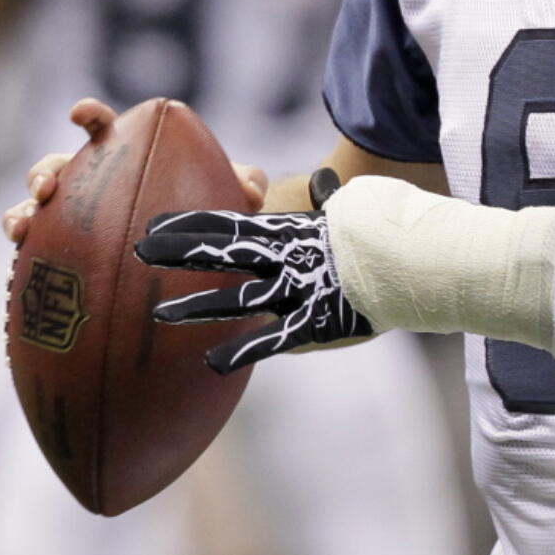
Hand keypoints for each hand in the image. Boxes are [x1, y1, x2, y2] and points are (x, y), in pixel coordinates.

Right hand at [2, 99, 268, 244]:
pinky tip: (27, 276)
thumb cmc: (209, 204)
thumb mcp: (233, 193)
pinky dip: (27, 261)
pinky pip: (39, 257)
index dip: (89, 116)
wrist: (201, 248)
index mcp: (125, 154)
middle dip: (42, 173)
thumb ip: (246, 182)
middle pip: (55, 168)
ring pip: (34, 210)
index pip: (103, 128)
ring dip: (20, 213)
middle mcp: (90, 181)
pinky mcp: (65, 255)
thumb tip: (252, 190)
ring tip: (22, 228)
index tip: (80, 112)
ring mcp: (72, 218)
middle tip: (45, 188)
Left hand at [135, 190, 372, 374]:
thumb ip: (327, 203)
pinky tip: (211, 365)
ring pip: (237, 299)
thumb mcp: (349, 208)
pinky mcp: (314, 321)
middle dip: (180, 254)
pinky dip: (241, 353)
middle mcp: (285, 257)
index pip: (229, 223)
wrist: (415, 254)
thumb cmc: (384, 226)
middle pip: (222, 253)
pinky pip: (271, 340)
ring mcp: (297, 290)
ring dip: (197, 307)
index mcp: (290, 228)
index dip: (190, 223)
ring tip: (159, 315)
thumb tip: (324, 189)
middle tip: (138, 253)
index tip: (152, 225)